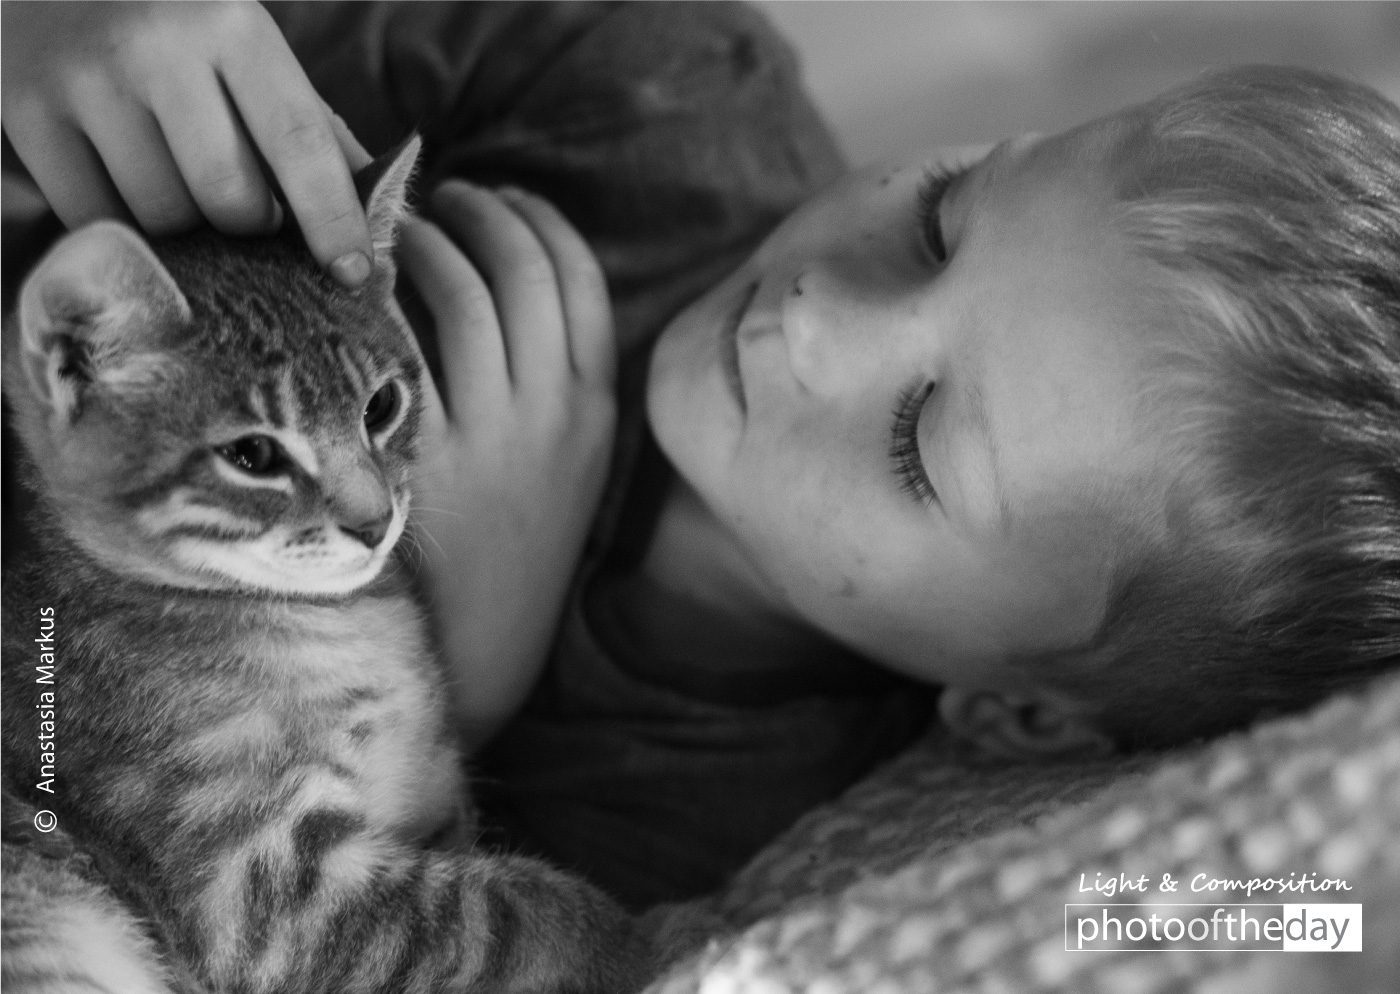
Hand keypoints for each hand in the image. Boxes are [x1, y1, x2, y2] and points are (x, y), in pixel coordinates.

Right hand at [1, 0, 373, 284]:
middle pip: (230, 198)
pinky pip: (97, 219)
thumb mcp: (247, 47)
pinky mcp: (23, 110)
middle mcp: (154, 46)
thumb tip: (382, 216)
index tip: (356, 272)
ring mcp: (81, 78)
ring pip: (164, 219)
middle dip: (252, 225)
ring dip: (189, 230)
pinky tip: (130, 189)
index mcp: (230, 22)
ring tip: (184, 188)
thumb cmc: (173, 18)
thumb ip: (310, 127)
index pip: (300, 142)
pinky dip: (127, 227)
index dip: (334, 219)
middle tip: (248, 210)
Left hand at [400, 182, 616, 751]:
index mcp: (596, 411)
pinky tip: (365, 286)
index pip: (582, 280)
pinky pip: (403, 344)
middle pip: (526, 269)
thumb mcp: (575, 466)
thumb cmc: (522, 548)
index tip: (507, 202)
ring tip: (403, 232)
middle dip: (485, 213)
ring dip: (431, 239)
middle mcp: (552, 413)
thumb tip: (526, 291)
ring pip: (465, 291)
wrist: (486, 645)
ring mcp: (491, 435)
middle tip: (449, 200)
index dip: (541, 221)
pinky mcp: (427, 458)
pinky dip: (388, 295)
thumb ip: (566, 386)